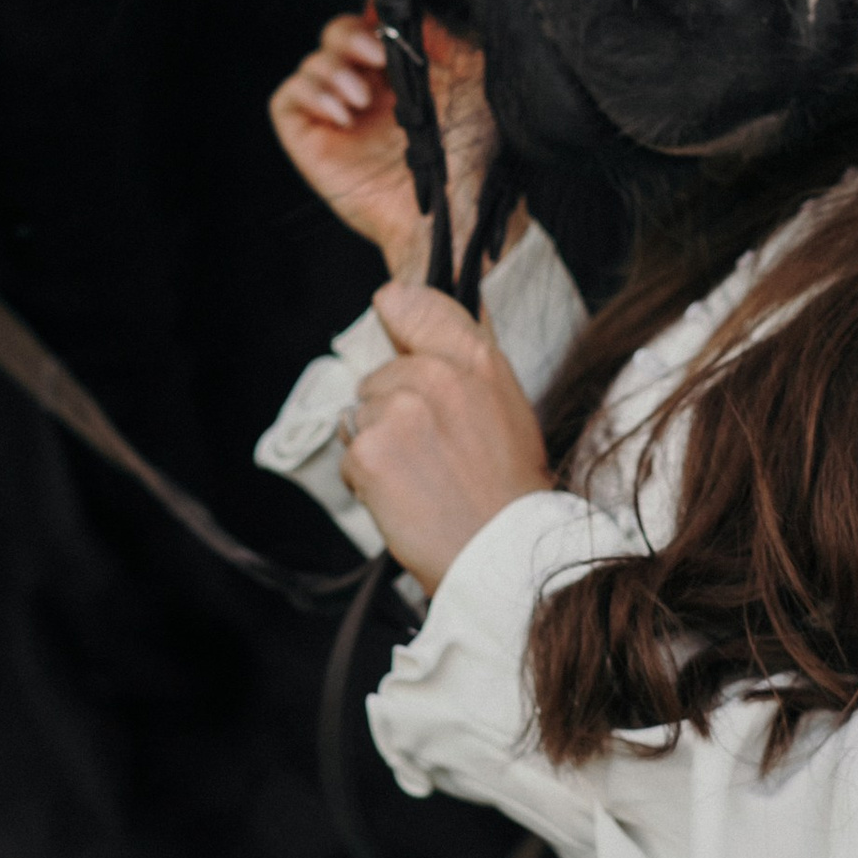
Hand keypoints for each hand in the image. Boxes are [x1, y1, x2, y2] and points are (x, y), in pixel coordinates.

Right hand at [269, 9, 498, 278]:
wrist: (457, 205)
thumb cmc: (473, 151)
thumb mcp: (471, 79)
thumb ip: (444, 36)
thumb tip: (417, 0)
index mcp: (401, 75)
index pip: (369, 26)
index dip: (372, 14)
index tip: (386, 12)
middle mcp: (366, 92)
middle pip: (334, 36)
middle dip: (348, 35)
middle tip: (374, 54)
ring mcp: (337, 117)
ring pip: (310, 65)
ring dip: (332, 69)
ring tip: (362, 98)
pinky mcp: (312, 142)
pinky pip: (286, 100)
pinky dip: (308, 93)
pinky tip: (342, 112)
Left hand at [337, 280, 553, 590]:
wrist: (502, 554)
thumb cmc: (508, 489)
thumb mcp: (507, 407)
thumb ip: (464, 363)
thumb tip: (415, 316)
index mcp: (478, 359)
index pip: (411, 303)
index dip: (397, 316)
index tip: (393, 325)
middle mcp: (437, 375)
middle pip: (379, 374)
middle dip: (391, 408)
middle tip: (430, 450)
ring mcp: (398, 411)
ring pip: (361, 415)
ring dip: (378, 444)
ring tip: (420, 477)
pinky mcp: (369, 451)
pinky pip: (349, 454)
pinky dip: (366, 478)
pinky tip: (402, 496)